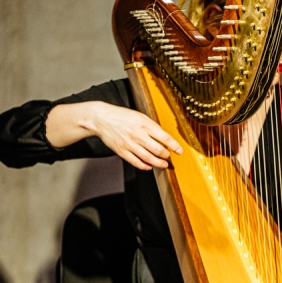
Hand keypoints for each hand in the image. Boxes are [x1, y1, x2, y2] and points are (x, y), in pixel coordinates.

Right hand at [47, 101, 181, 170]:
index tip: (180, 151)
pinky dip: (144, 166)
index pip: (165, 137)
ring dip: (158, 163)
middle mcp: (138, 135)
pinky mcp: (121, 151)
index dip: (174, 146)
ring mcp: (129, 144)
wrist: (101, 118)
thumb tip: (164, 138)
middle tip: (170, 157)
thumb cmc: (122, 116)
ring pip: (148, 158)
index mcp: (145, 124)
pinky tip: (149, 166)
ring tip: (163, 164)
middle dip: (166, 156)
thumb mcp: (140, 116)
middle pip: (158, 150)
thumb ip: (152, 126)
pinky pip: (135, 162)